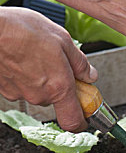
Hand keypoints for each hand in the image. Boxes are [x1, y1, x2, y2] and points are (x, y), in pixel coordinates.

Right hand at [0, 7, 97, 131]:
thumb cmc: (24, 30)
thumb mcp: (63, 40)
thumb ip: (80, 63)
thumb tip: (90, 76)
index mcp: (59, 87)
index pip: (73, 121)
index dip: (82, 121)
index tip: (87, 113)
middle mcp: (39, 95)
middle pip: (57, 99)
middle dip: (61, 83)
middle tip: (58, 61)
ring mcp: (19, 94)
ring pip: (38, 91)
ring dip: (42, 77)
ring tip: (36, 54)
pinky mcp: (4, 89)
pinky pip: (21, 86)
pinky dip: (25, 75)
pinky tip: (22, 56)